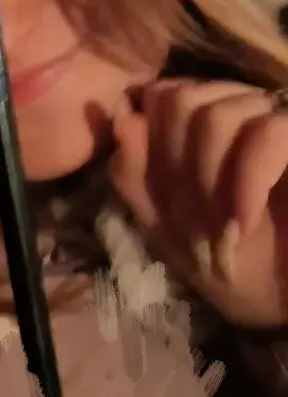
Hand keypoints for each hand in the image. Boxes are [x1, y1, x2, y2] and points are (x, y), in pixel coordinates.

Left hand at [107, 78, 287, 329]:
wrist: (284, 301)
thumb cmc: (230, 263)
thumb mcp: (166, 224)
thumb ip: (135, 174)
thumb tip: (124, 119)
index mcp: (204, 125)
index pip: (163, 95)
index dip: (156, 142)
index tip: (168, 195)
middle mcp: (243, 109)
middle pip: (185, 99)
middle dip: (180, 165)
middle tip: (199, 217)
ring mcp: (277, 121)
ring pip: (221, 113)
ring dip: (210, 179)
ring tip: (224, 227)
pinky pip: (269, 133)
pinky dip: (248, 181)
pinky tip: (243, 221)